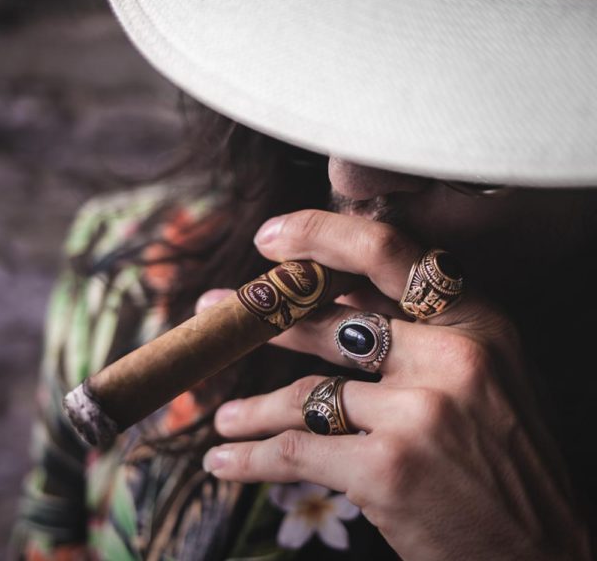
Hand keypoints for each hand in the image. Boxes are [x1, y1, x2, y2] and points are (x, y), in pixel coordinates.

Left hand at [200, 210, 590, 559]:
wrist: (546, 552)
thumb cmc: (508, 460)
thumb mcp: (485, 377)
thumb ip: (421, 335)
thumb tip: (343, 303)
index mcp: (477, 321)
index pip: (387, 252)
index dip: (319, 235)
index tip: (273, 237)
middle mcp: (450, 356)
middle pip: (330, 321)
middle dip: (264, 317)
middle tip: (217, 311)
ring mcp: (418, 412)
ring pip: (305, 393)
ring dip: (254, 405)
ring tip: (225, 415)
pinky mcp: (387, 469)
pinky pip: (298, 448)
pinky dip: (254, 455)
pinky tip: (228, 458)